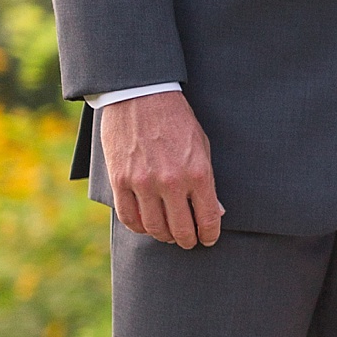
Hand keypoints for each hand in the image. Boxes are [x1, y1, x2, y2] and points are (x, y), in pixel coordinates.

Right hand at [100, 91, 224, 247]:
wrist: (142, 96)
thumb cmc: (177, 120)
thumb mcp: (202, 147)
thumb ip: (208, 183)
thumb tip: (216, 213)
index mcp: (198, 173)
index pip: (207, 219)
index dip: (209, 235)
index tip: (208, 240)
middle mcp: (171, 182)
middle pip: (180, 230)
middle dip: (187, 240)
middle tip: (188, 241)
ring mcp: (143, 183)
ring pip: (154, 228)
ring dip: (164, 236)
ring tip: (168, 234)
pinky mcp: (120, 180)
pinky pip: (129, 217)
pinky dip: (139, 227)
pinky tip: (146, 225)